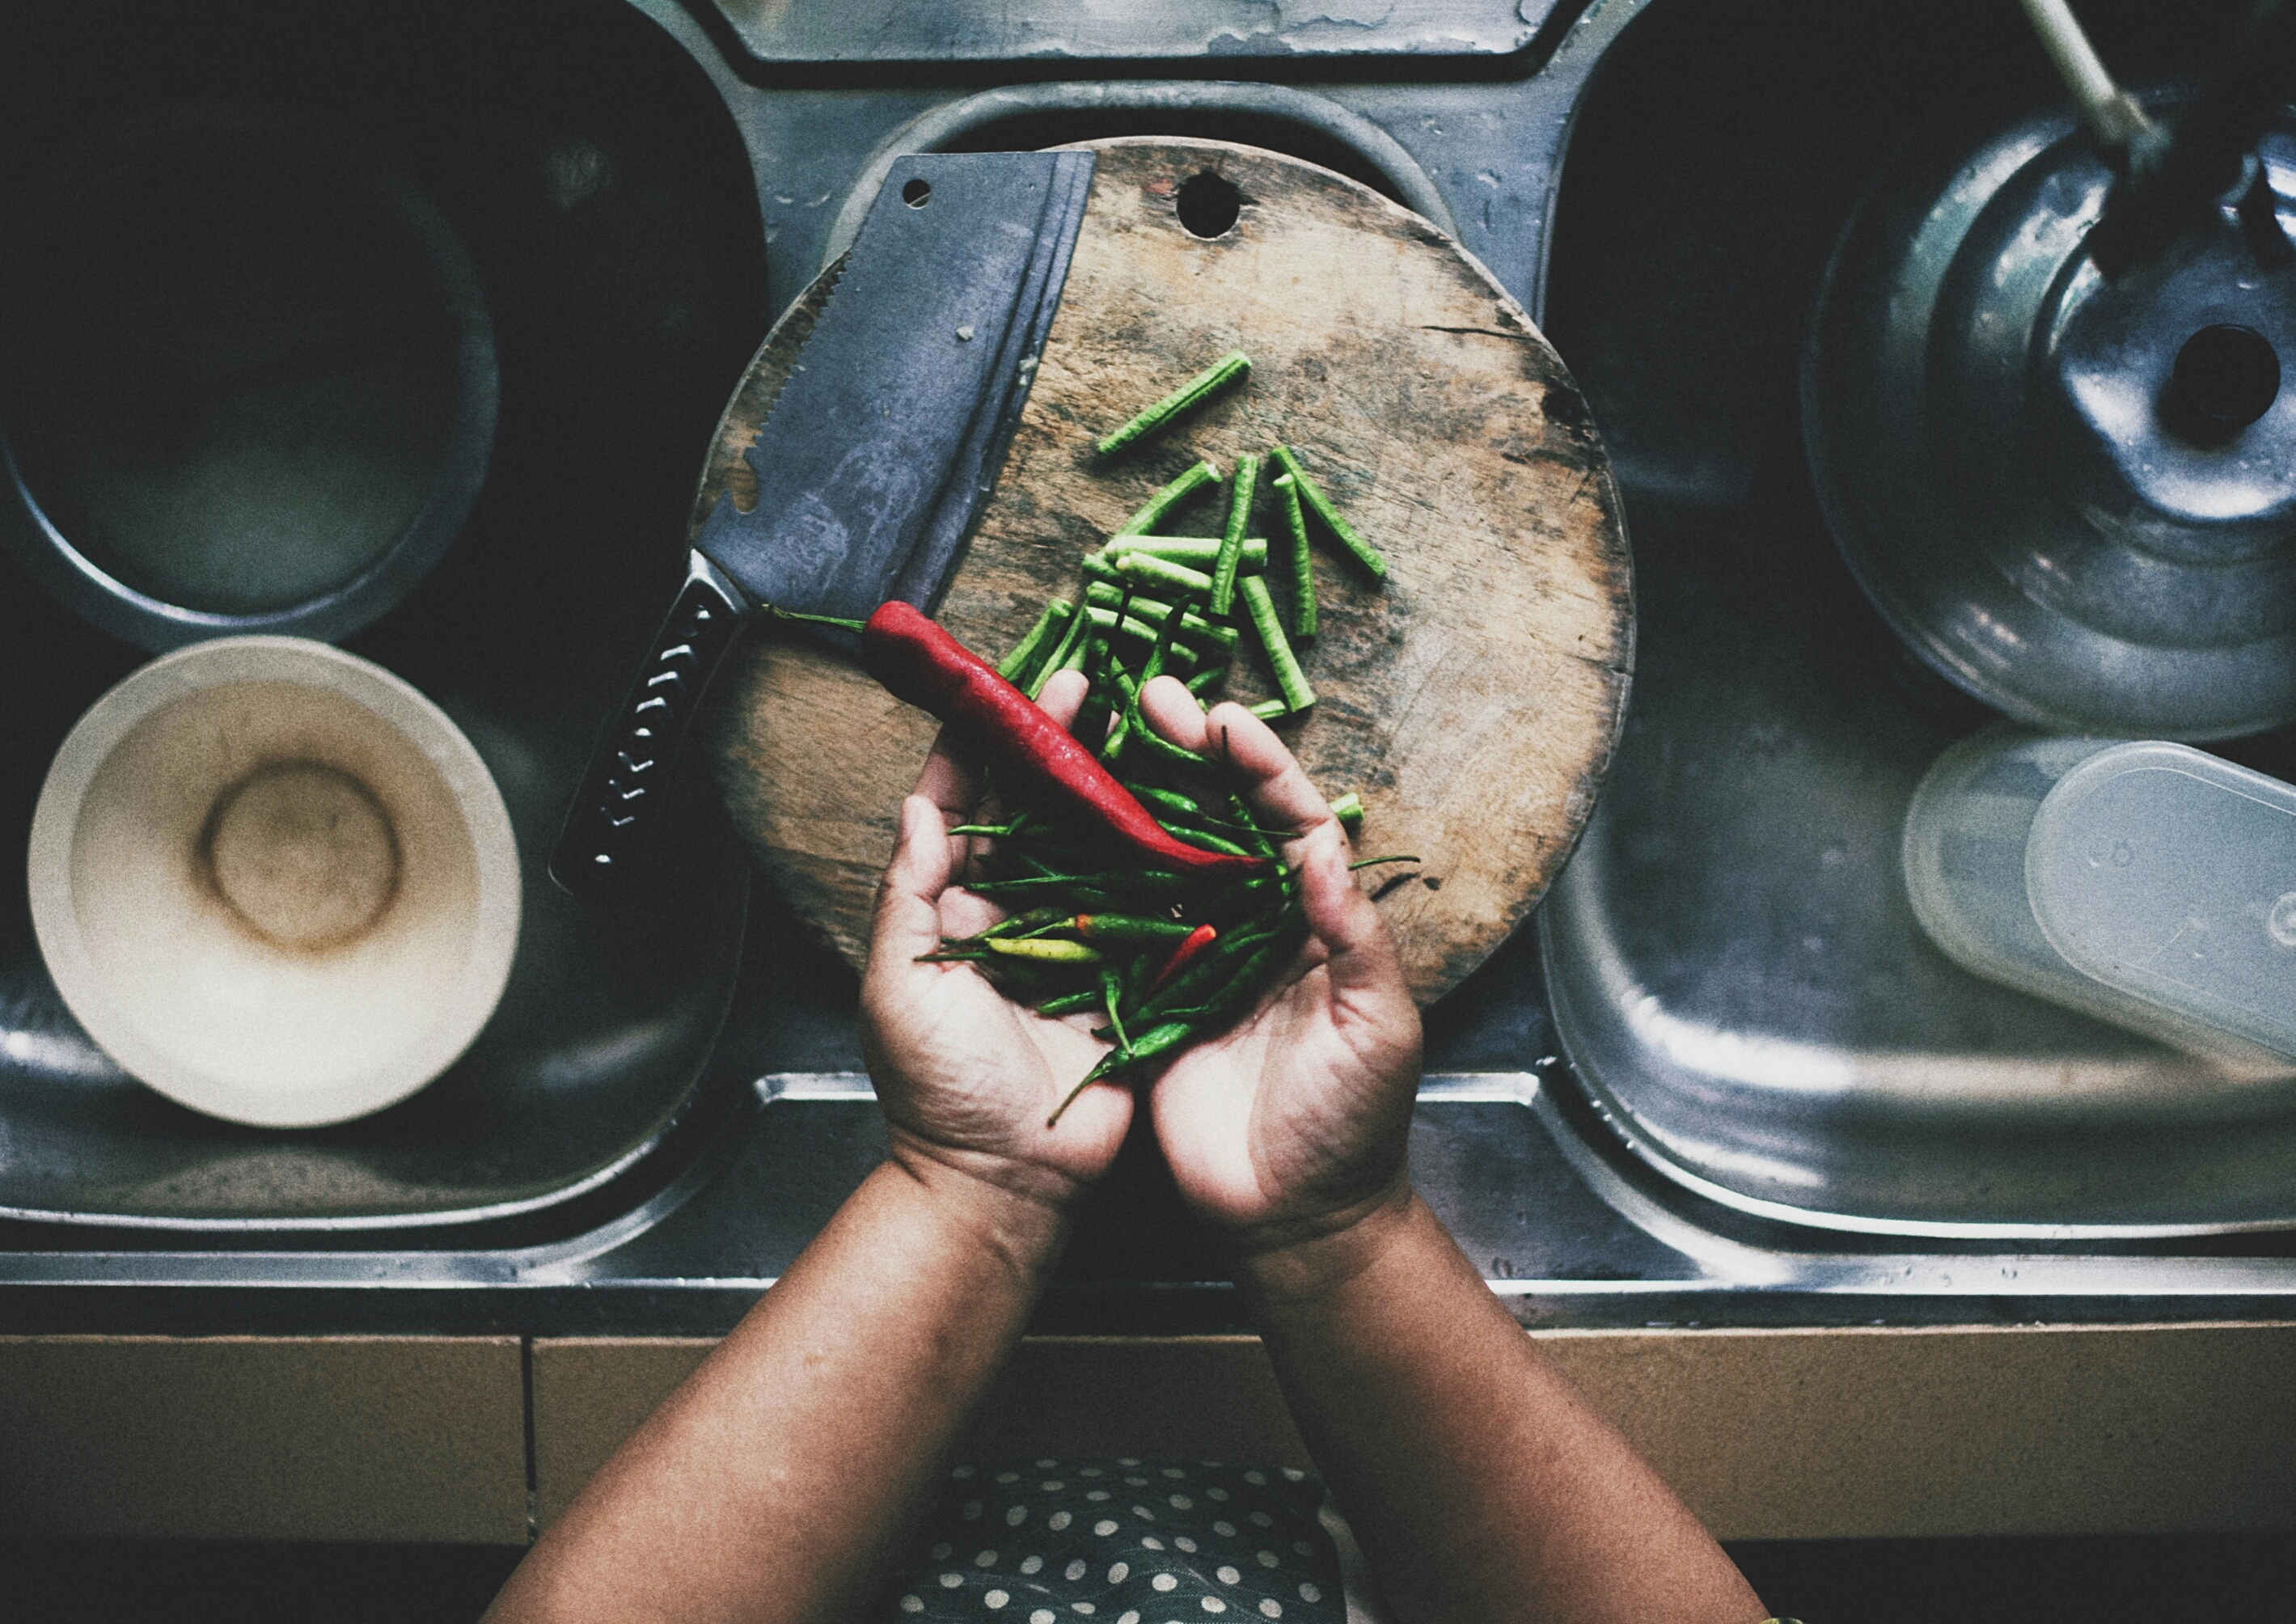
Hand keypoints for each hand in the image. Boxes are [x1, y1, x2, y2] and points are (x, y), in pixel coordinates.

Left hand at [860, 669, 1131, 1211]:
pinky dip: (1163, 860)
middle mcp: (1016, 917)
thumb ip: (908, 895)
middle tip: (1086, 688)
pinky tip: (1185, 809)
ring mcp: (1073, 944)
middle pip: (1039, 814)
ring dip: (1115, 789)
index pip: (964, 811)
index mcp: (951, 914)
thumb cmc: (937, 1091)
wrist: (1006, 1180)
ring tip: (1140, 726)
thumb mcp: (898, 985)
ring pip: (1095, 848)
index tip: (1001, 693)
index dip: (982, 750)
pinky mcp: (1124, 977)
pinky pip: (1145, 908)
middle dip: (1060, 749)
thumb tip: (917, 806)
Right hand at [1131, 677, 1423, 1260]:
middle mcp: (1255, 925)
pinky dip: (1091, 871)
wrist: (1293, 1220)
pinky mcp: (1148, 999)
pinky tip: (1059, 826)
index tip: (1221, 720)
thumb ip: (1355, 937)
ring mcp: (1197, 958)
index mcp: (1317, 922)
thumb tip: (1322, 847)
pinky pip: (1119, 922)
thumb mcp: (1379, 1028)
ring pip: (1162, 855)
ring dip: (1132, 794)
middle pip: (1219, 819)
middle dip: (1186, 753)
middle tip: (1146, 695)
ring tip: (1094, 734)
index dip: (1258, 766)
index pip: (1290, 821)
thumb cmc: (1355, 1128)